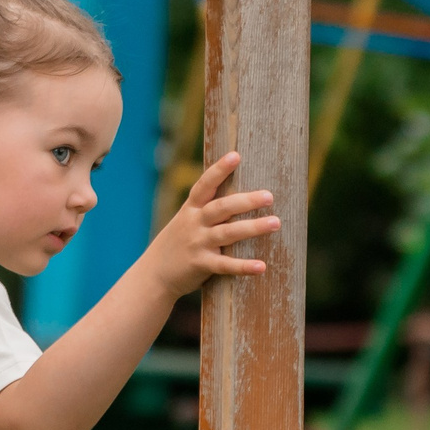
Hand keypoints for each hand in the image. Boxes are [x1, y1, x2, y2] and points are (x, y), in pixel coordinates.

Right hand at [144, 152, 279, 296]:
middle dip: (246, 201)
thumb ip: (207, 210)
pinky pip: (225, 265)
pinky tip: (262, 266)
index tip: (235, 155)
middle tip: (269, 196)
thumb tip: (239, 196)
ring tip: (275, 223)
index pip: (205, 185)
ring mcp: (197, 243)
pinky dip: (244, 266)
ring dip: (253, 228)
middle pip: (222, 208)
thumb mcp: (185, 221)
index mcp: (190, 209)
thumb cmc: (177, 244)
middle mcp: (194, 223)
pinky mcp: (201, 264)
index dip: (219, 170)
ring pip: (228, 233)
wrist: (153, 274)